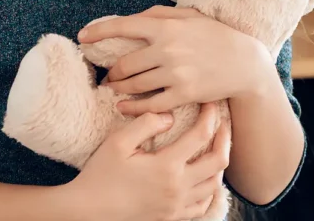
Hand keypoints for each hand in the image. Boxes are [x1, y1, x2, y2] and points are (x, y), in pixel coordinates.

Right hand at [65, 103, 230, 220]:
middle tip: (223, 123)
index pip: (201, 135)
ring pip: (214, 184)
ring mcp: (177, 205)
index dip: (211, 115)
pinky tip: (204, 179)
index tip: (211, 103)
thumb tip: (169, 117)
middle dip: (225, 137)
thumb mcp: (117, 142)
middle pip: (219, 161)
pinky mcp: (172, 217)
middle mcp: (178, 187)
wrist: (87, 212)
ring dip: (219, 164)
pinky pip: (202, 205)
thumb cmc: (100, 175)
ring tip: (215, 147)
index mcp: (166, 166)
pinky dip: (209, 190)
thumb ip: (145, 124)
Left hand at [79, 6, 275, 115]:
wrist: (246, 63)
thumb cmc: (217, 36)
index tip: (82, 36)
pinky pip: (149, 104)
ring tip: (114, 89)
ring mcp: (175, 73)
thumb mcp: (191, 16)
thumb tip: (133, 17)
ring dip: (119, 89)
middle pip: (124, 63)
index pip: (123, 26)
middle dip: (111, 72)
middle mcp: (167, 49)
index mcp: (167, 26)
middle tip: (107, 76)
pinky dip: (132, 107)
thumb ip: (160, 14)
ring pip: (133, 85)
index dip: (98, 31)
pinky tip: (124, 107)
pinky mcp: (183, 94)